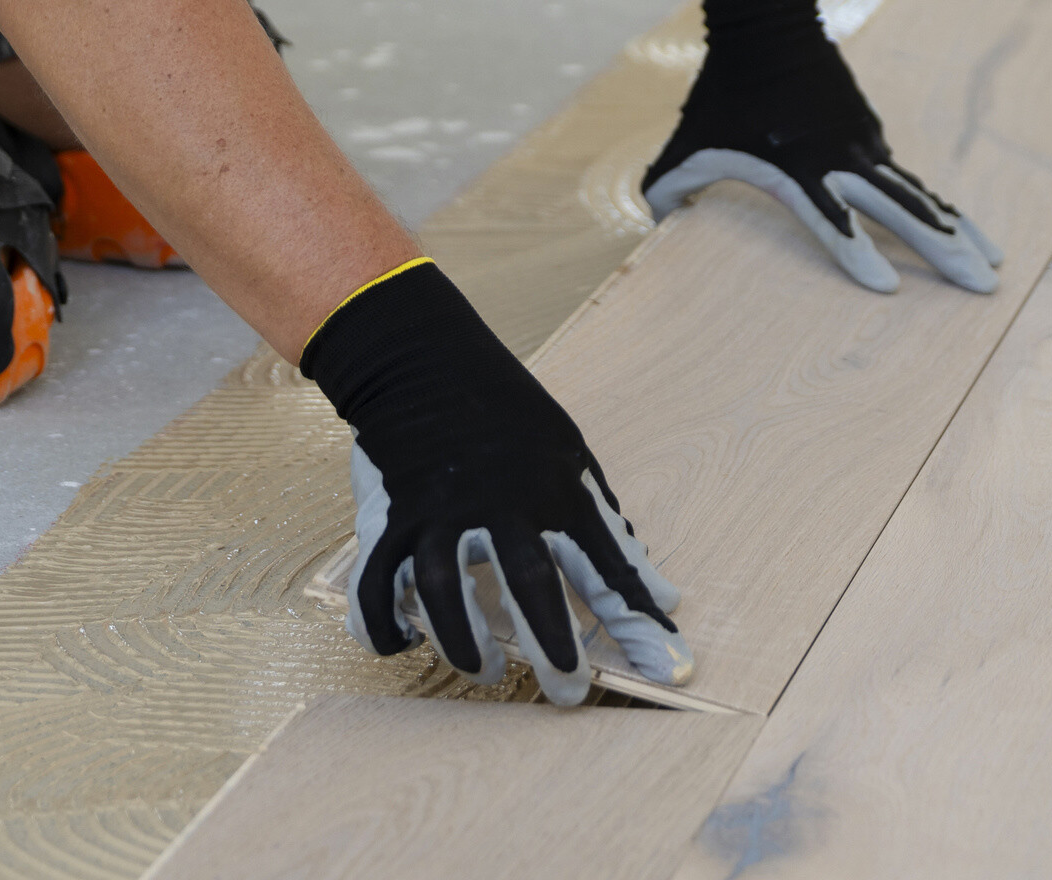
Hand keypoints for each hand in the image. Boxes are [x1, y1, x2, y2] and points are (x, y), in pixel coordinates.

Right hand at [300, 260, 689, 706]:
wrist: (422, 358)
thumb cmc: (505, 412)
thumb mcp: (574, 457)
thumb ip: (610, 532)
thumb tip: (663, 595)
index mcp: (554, 489)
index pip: (608, 565)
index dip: (640, 622)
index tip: (671, 669)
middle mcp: (499, 503)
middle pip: (528, 582)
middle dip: (552, 645)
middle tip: (568, 692)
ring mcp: (439, 511)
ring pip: (445, 590)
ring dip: (466, 641)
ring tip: (487, 672)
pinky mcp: (391, 518)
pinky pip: (380, 583)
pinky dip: (387, 623)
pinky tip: (408, 641)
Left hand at [642, 0, 1004, 295]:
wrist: (767, 23)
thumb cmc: (722, 91)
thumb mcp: (686, 143)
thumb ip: (667, 189)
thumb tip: (656, 223)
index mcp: (798, 167)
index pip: (832, 221)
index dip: (856, 257)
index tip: (887, 293)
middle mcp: (841, 159)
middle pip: (902, 212)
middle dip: (944, 252)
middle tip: (983, 286)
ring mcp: (863, 144)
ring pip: (917, 196)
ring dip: (957, 230)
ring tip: (994, 261)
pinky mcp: (870, 134)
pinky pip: (907, 179)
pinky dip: (936, 206)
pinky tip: (959, 228)